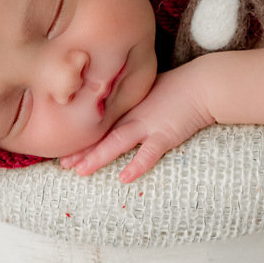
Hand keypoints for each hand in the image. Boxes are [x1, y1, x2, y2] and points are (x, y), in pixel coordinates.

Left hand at [60, 66, 213, 182]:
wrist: (201, 85)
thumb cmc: (177, 87)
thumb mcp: (146, 90)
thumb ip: (129, 100)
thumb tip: (114, 107)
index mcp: (126, 105)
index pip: (98, 123)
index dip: (81, 136)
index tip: (64, 146)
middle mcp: (132, 115)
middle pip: (101, 134)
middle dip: (81, 150)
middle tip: (62, 164)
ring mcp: (147, 125)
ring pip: (116, 143)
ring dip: (97, 157)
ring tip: (80, 171)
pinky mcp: (165, 135)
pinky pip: (149, 153)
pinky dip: (137, 165)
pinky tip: (124, 177)